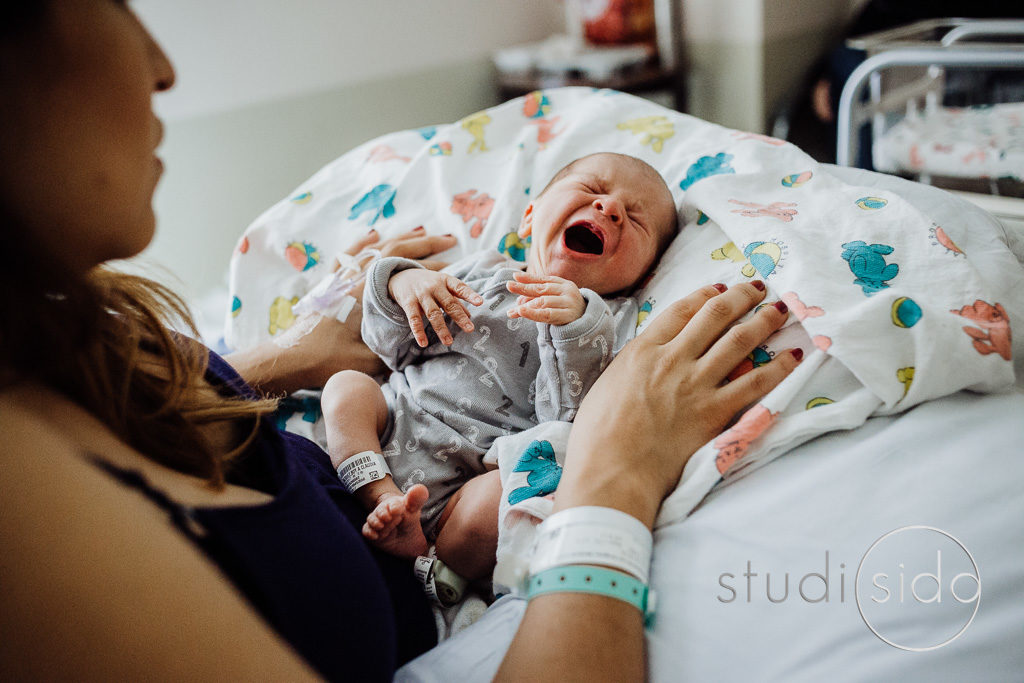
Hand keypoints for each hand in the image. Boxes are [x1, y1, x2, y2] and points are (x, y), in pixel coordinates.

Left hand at [225, 227, 458, 392]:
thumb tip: (420, 350)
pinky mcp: (329, 283)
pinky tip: (373, 234)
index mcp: (366, 290)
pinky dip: (364, 241)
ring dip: (400, 238)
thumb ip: (395, 351)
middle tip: (449, 238)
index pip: (405, 267)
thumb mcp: (369, 360)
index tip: (452, 261)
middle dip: (425, 242)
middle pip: (394, 248)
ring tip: (421, 232)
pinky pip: (349, 253)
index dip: (431, 263)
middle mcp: (354, 276)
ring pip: (375, 246)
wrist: (290, 358)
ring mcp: (340, 276)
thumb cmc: (328, 360)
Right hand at [388, 269, 483, 346]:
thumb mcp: (443, 286)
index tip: (480, 302)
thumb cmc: (428, 283)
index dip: (470, 295)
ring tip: (449, 342)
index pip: (460, 287)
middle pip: (449, 303)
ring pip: (433, 313)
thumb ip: (456, 300)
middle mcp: (434, 287)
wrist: (401, 276)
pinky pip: (414, 319)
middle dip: (459, 317)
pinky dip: (419, 332)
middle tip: (470, 329)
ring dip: (441, 328)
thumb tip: (470, 316)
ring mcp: (421, 295)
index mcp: (446, 281)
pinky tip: (423, 343)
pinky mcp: (408, 303)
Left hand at [505, 272, 585, 324]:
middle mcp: (567, 290)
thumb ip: (539, 299)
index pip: (543, 279)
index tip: (514, 276)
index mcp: (563, 284)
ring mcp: (569, 303)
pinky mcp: (568, 316)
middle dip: (524, 288)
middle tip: (509, 286)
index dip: (529, 278)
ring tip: (514, 309)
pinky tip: (522, 312)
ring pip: (543, 301)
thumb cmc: (568, 311)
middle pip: (541, 289)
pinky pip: (547, 314)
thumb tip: (518, 302)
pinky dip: (533, 313)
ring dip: (527, 305)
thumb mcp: (556, 300)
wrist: (589, 325)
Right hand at [557, 282, 801, 526]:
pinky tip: (792, 357)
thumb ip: (633, 366)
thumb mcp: (607, 384)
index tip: (721, 288)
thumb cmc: (597, 435)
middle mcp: (673, 359)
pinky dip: (778, 368)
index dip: (706, 295)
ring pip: (739, 341)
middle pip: (715, 316)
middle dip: (741, 297)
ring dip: (763, 321)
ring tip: (780, 311)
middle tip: (759, 289)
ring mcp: (696, 384)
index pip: (682, 310)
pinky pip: (756, 384)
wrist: (612, 469)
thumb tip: (648, 360)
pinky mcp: (715, 412)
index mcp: (642, 350)